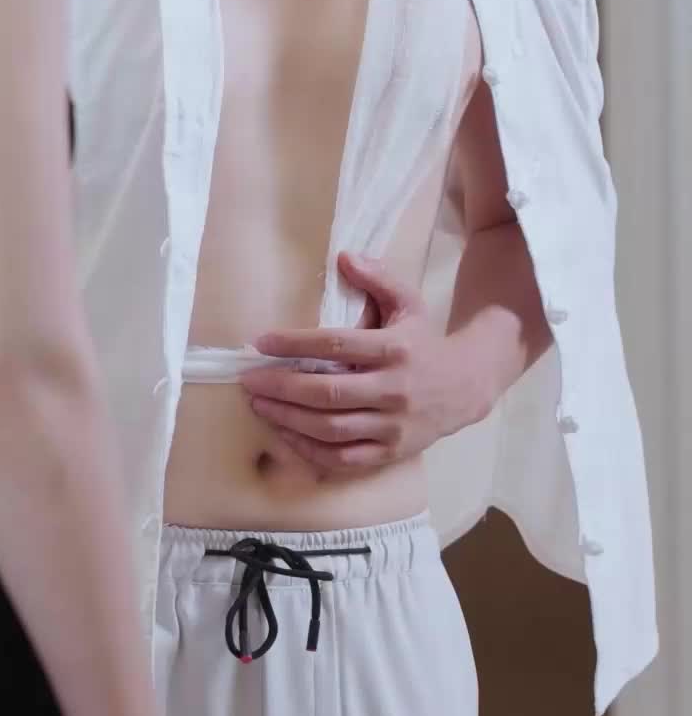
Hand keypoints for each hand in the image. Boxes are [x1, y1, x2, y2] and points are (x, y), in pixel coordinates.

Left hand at [239, 250, 489, 473]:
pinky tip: (285, 433)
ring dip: (288, 419)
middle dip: (281, 387)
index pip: (337, 346)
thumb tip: (343, 257)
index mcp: (395, 349)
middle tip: (249, 379)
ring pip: (331, 429)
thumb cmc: (424, 342)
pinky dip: (310, 449)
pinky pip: (343, 458)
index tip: (261, 342)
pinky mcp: (390, 453)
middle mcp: (394, 390)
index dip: (294, 344)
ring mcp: (393, 426)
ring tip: (259, 404)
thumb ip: (377, 278)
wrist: (466, 387)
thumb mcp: (408, 303)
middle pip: (328, 393)